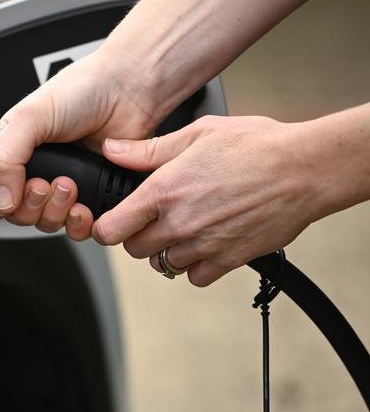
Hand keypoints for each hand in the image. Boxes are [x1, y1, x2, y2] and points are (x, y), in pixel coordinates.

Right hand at [0, 45, 161, 233]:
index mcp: (16, 153)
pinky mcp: (95, 196)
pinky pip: (80, 228)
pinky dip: (79, 223)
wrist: (129, 90)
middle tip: (44, 183)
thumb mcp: (29, 117)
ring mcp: (68, 186)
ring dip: (55, 212)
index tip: (4, 201)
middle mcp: (40, 171)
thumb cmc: (81, 90)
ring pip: (48, 224)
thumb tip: (1, 200)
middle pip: (20, 215)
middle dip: (31, 206)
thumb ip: (4, 158)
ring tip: (69, 185)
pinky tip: (84, 205)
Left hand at [94, 115, 319, 285]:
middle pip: (134, 250)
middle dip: (138, 236)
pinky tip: (205, 241)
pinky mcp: (228, 260)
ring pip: (163, 264)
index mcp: (163, 191)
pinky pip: (195, 277)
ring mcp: (203, 245)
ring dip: (167, 250)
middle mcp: (179, 223)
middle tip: (154, 219)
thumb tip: (112, 150)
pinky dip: (196, 265)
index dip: (107, 227)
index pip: (111, 230)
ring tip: (185, 226)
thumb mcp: (196, 135)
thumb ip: (148, 150)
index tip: (114, 221)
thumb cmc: (256, 146)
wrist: (305, 169)